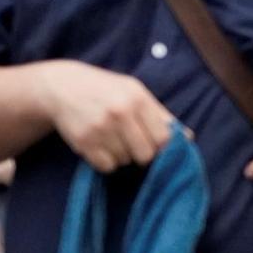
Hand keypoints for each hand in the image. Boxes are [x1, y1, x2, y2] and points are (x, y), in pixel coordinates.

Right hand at [42, 61, 176, 173]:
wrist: (63, 87)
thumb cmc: (107, 90)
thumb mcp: (135, 92)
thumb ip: (161, 115)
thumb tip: (188, 137)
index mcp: (138, 99)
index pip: (164, 138)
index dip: (162, 146)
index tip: (155, 144)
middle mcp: (120, 113)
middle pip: (145, 154)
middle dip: (143, 154)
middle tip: (133, 144)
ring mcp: (100, 128)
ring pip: (124, 161)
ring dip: (122, 156)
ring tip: (113, 139)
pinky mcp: (83, 141)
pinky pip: (106, 166)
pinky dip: (106, 161)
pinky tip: (101, 146)